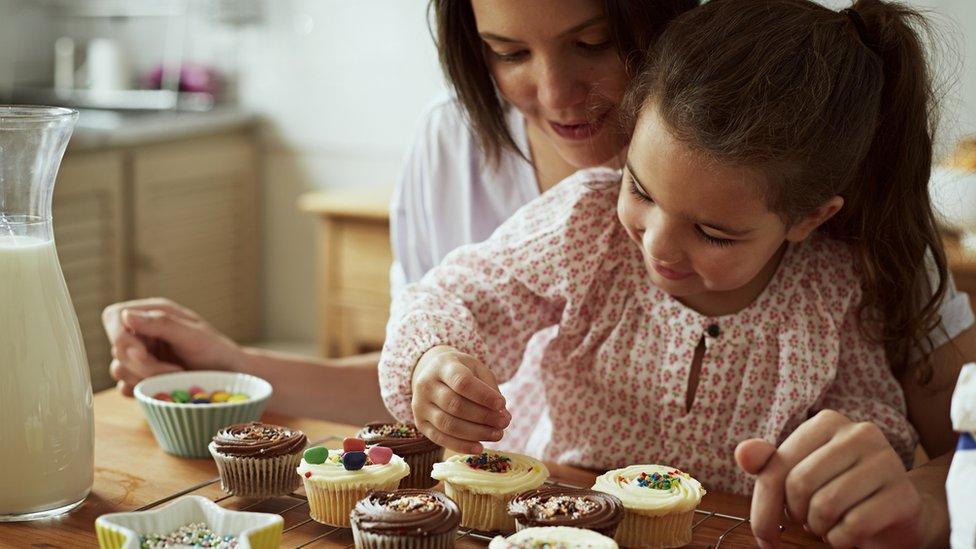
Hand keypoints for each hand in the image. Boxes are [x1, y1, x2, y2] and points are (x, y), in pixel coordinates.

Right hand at [102, 298, 242, 395]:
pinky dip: (140, 390)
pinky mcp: (141, 376)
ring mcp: (141, 355)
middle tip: (174, 370)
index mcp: (151, 312)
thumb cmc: (217, 350)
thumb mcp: (193, 335)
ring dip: (145, 378)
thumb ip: (161, 324)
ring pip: (119, 369)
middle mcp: (142, 332)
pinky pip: (123, 386)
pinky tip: (161, 388)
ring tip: (175, 377)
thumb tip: (126, 316)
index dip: (120, 338)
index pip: (113, 317)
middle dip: (143, 365)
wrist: (230, 376)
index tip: (141, 354)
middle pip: (117, 348)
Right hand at [411, 346, 510, 453]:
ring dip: (476, 433)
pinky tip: (479, 448)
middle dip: (483, 417)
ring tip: (497, 434)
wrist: (433, 373)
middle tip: (504, 423)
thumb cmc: (461, 371)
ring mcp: (419, 405)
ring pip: (448, 424)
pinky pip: (440, 439)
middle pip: (455, 405)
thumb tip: (503, 416)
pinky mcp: (420, 423)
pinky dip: (461, 446)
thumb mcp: (476, 369)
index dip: (483, 395)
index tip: (502, 404)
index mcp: (442, 366)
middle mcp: (426, 385)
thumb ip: (490, 389)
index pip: (462, 382)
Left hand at [735, 410, 923, 548]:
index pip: (777, 466)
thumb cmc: (837, 490)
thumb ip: (767, 464)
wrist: (896, 513)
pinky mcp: (905, 496)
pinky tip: (849, 533)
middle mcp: (860, 433)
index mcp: (827, 422)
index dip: (763, 508)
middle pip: (799, 484)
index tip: (765, 535)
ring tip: (830, 524)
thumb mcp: (796, 474)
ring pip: (826, 506)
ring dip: (820, 527)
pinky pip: (854, 526)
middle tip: (809, 521)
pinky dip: (842, 540)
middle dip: (796, 515)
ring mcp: (888, 461)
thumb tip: (743, 453)